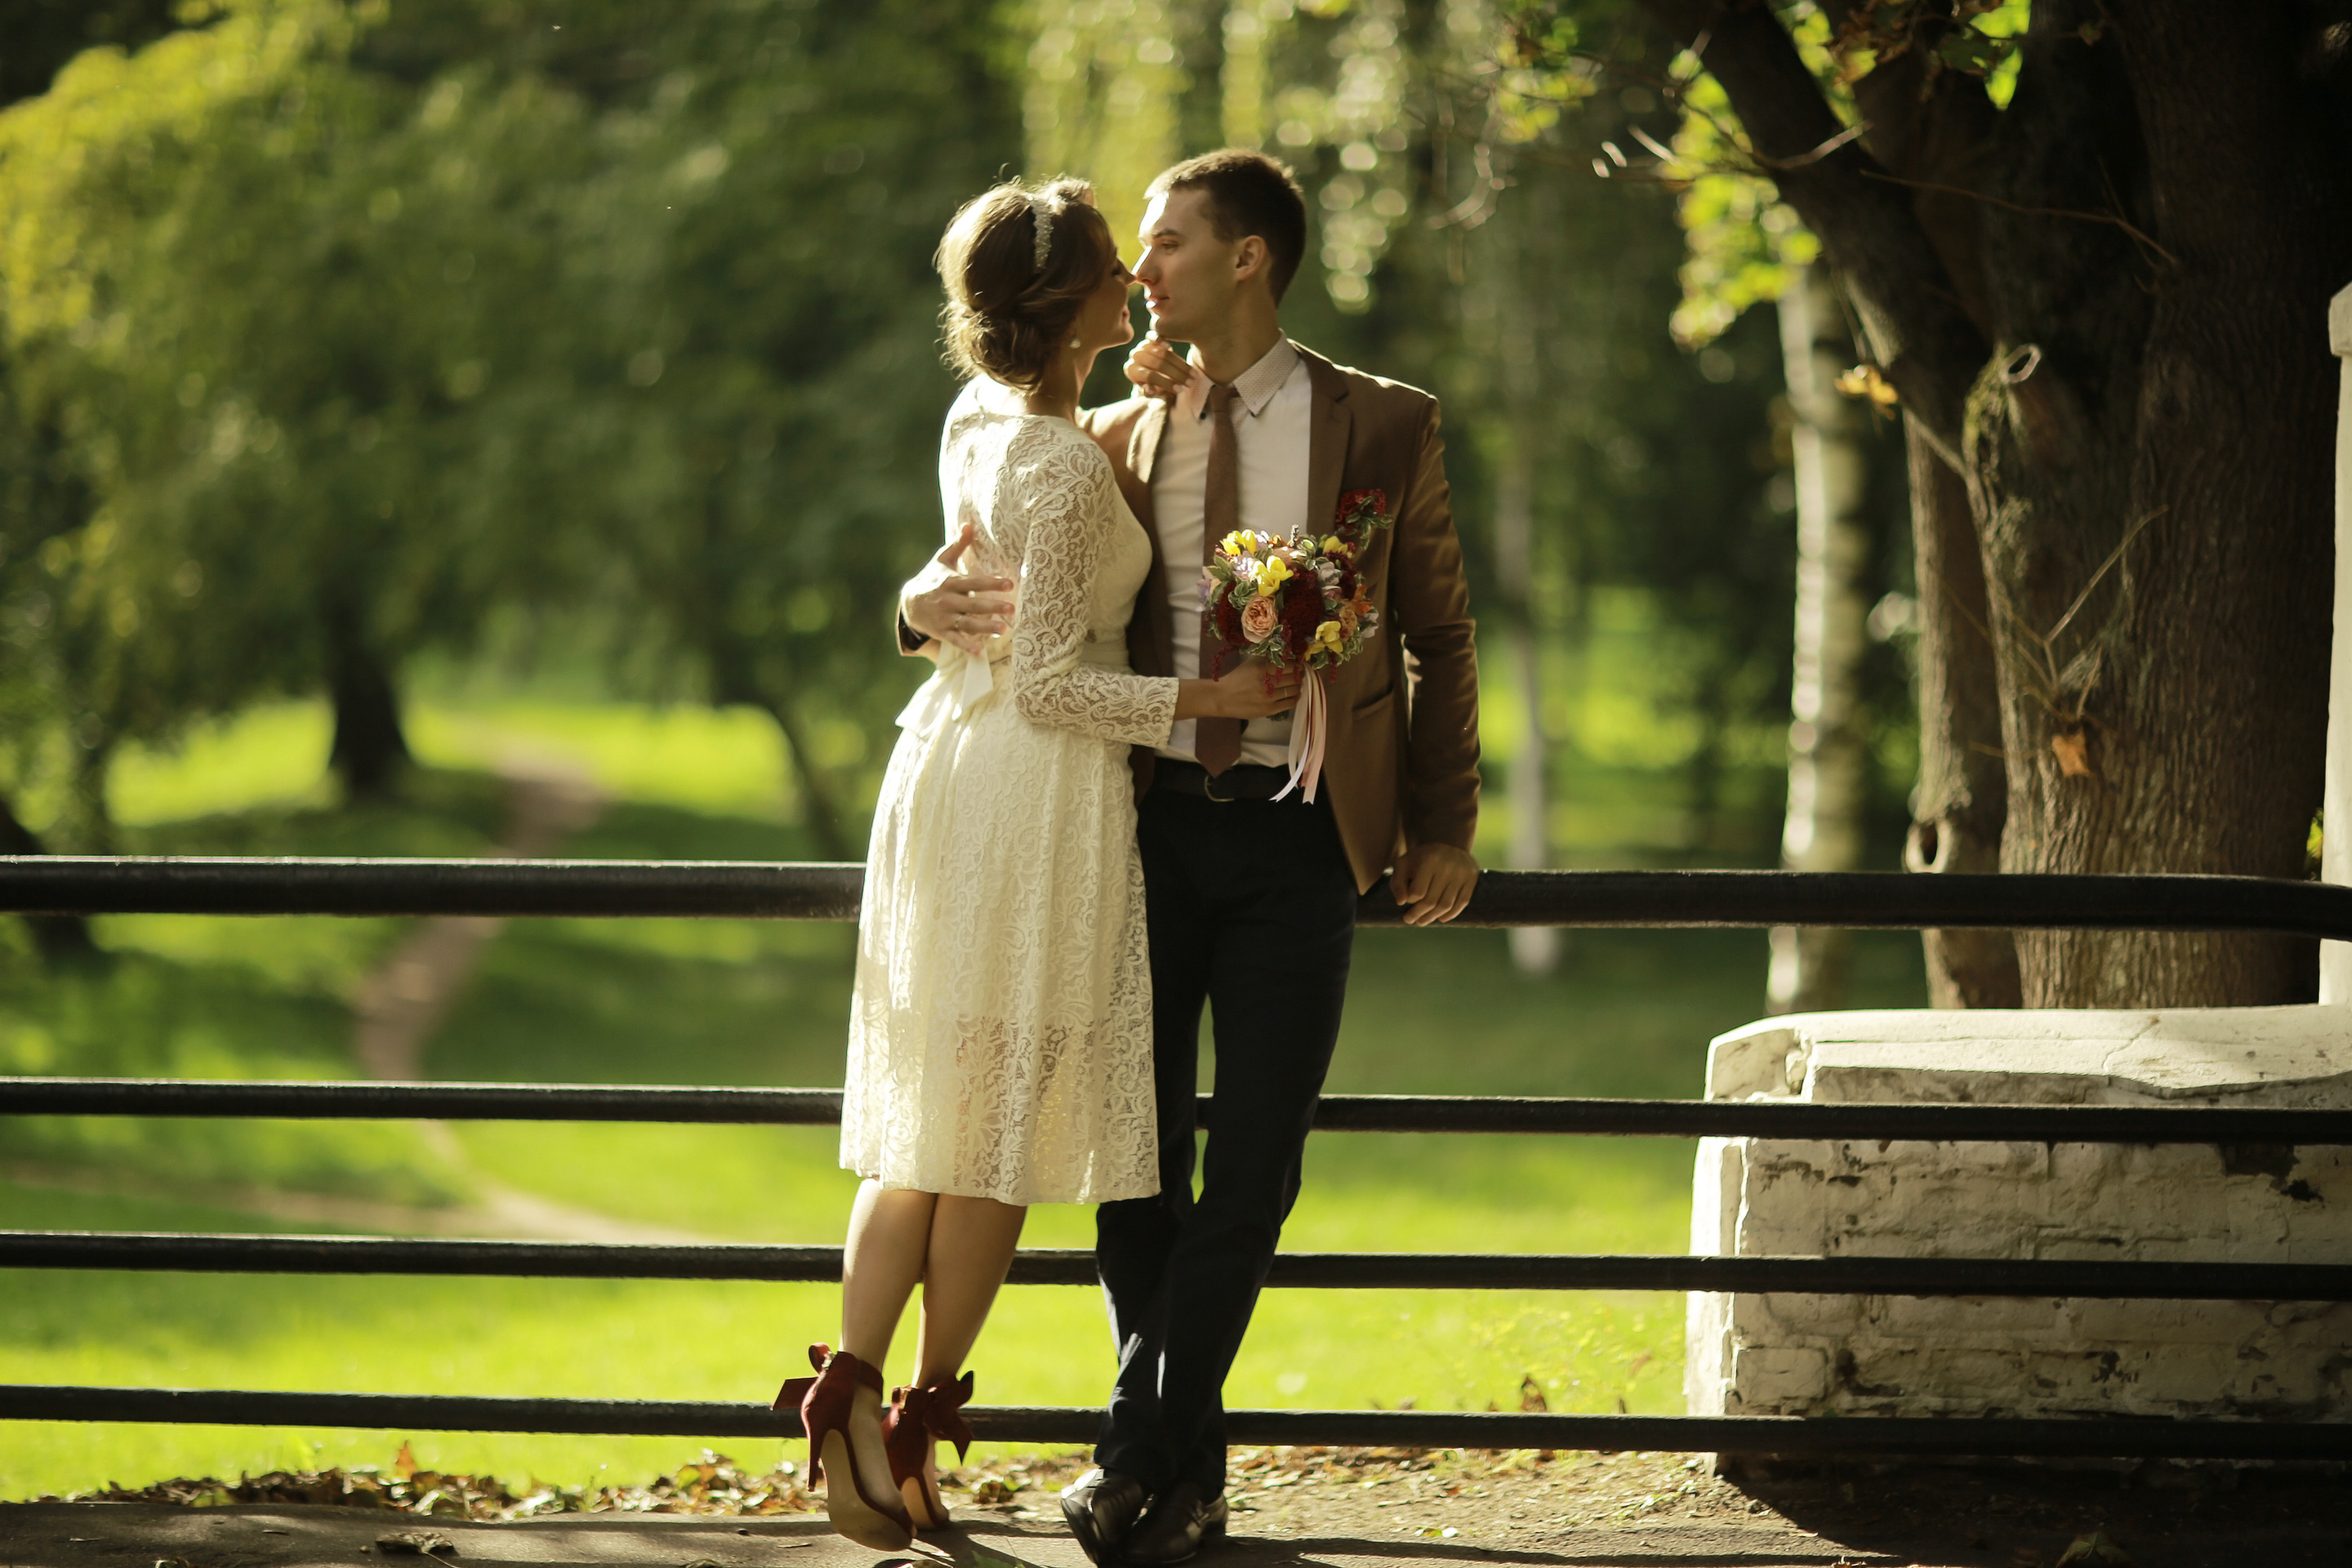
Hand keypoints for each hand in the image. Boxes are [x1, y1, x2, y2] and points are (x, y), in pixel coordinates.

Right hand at [902, 523, 1014, 656]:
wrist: (908, 603)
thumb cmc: (932, 579)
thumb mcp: (942, 560)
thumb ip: (958, 544)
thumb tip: (969, 524)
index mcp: (952, 582)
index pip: (975, 582)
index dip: (992, 583)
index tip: (1009, 584)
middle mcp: (949, 600)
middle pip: (974, 604)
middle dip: (992, 606)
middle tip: (1012, 609)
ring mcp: (945, 617)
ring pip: (967, 623)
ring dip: (985, 627)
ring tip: (1003, 630)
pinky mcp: (941, 632)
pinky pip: (955, 640)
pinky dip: (966, 646)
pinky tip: (980, 652)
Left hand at [1123, 332, 1195, 401]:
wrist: (1151, 369)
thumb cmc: (1152, 384)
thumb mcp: (1150, 391)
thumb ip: (1149, 391)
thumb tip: (1149, 389)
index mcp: (1132, 371)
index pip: (1151, 377)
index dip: (1166, 383)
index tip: (1181, 390)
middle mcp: (1135, 356)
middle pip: (1158, 364)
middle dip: (1177, 375)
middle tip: (1192, 383)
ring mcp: (1142, 345)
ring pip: (1162, 353)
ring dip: (1180, 364)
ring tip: (1194, 374)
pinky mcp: (1149, 337)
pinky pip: (1154, 337)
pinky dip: (1162, 341)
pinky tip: (1170, 347)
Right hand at [1175, 657, 1302, 720]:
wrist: (1222, 698)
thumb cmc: (1236, 678)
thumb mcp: (1250, 663)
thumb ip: (1267, 659)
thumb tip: (1287, 657)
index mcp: (1262, 668)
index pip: (1288, 664)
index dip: (1297, 663)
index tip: (1299, 663)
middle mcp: (1267, 682)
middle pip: (1294, 677)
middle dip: (1299, 674)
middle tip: (1301, 673)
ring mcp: (1269, 697)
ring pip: (1294, 690)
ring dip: (1298, 686)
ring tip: (1297, 683)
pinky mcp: (1269, 710)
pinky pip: (1290, 703)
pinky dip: (1296, 697)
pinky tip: (1295, 694)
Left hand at [1390, 843, 1478, 925]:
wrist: (1449, 844)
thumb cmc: (1422, 858)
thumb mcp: (1404, 863)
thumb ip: (1397, 882)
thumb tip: (1400, 902)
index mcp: (1430, 860)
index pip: (1418, 892)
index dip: (1410, 901)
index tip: (1406, 902)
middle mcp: (1448, 866)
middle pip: (1431, 900)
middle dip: (1418, 914)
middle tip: (1409, 920)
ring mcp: (1462, 873)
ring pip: (1446, 905)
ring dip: (1433, 917)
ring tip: (1422, 921)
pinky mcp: (1472, 879)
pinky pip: (1462, 902)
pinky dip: (1451, 914)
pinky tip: (1441, 918)